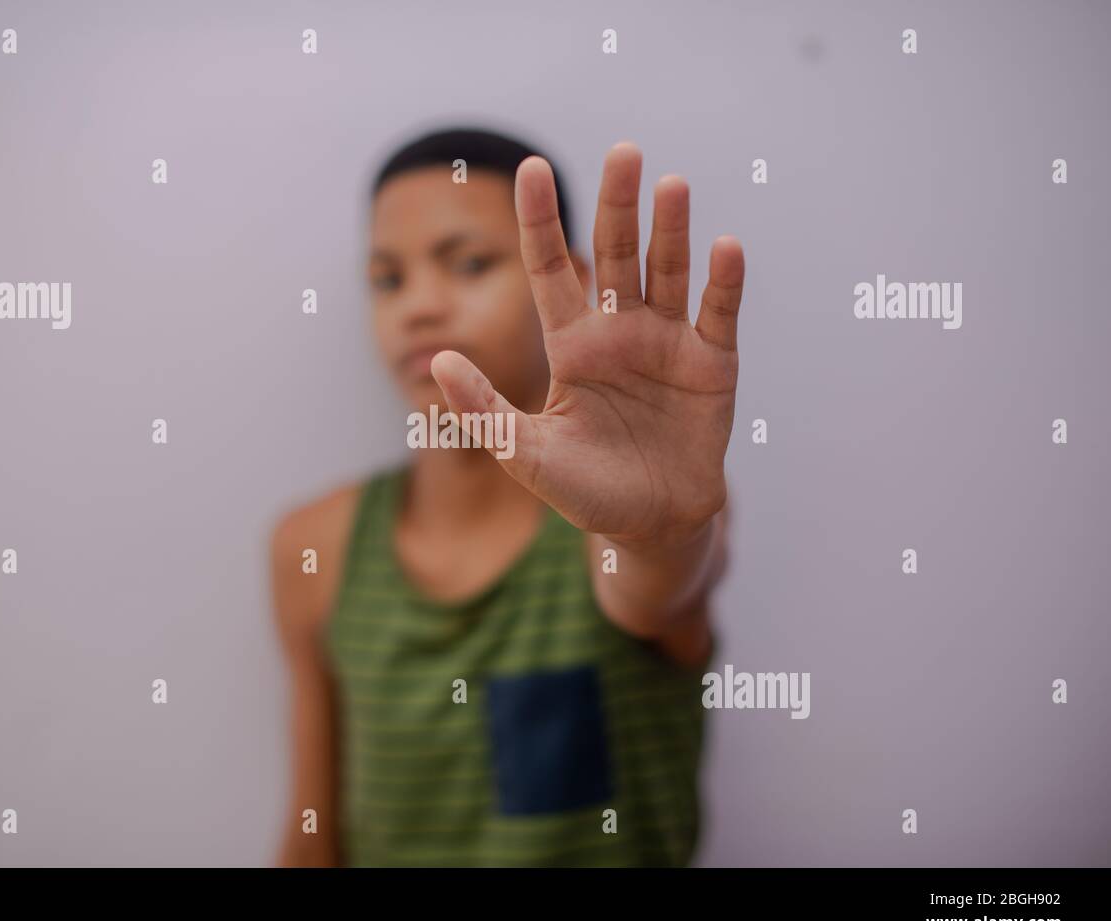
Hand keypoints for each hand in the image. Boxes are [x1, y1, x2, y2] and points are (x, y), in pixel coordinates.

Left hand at [431, 142, 744, 549]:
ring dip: (671, 231)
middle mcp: (618, 331)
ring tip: (671, 186)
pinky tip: (723, 247)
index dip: (541, 220)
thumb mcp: (526, 454)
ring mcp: (667, 343)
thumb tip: (438, 361)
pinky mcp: (711, 365)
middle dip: (617, 205)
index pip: (551, 268)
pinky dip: (722, 283)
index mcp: (571, 345)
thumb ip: (485, 410)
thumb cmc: (586, 491)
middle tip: (623, 152)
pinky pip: (717, 315)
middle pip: (616, 254)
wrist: (652, 526)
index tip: (530, 168)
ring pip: (667, 273)